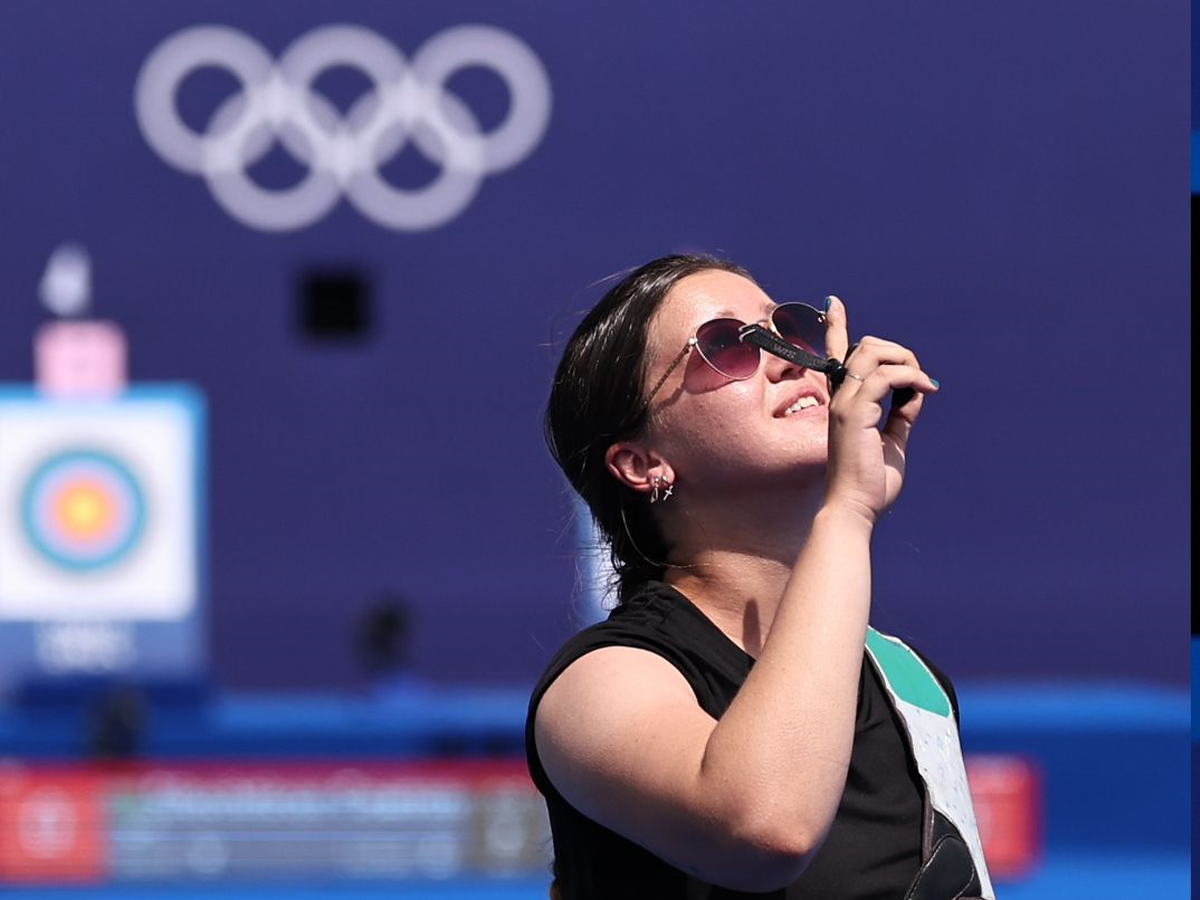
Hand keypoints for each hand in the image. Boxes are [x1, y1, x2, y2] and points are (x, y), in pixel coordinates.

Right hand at [821, 296, 938, 524]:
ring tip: (924, 384)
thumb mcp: (893, 441)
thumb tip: (916, 392)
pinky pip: (885, 377)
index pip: (835, 356)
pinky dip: (910, 377)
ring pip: (873, 354)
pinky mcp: (854, 414)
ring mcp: (845, 404)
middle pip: (864, 347)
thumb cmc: (870, 482)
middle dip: (899, 352)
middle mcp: (840, 399)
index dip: (835, 326)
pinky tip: (925, 391)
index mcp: (845, 404)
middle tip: (921, 381)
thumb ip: (902, 413)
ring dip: (906, 361)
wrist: (855, 508)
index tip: (834, 303)